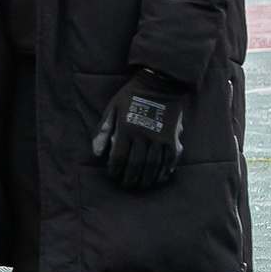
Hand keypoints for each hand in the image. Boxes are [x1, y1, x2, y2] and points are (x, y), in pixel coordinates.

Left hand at [92, 69, 187, 187]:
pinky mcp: (173, 138)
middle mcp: (144, 136)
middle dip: (129, 178)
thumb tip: (97, 153)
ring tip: (141, 186)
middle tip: (126, 185)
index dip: (114, 170)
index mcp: (126, 129)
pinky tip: (159, 179)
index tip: (112, 175)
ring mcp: (160, 138)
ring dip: (146, 179)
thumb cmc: (131, 97)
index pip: (118, 157)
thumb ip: (103, 130)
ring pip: (153, 166)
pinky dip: (165, 172)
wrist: (160, 85)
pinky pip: (170, 160)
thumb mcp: (112, 109)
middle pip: (136, 165)